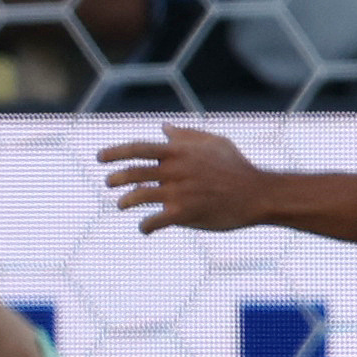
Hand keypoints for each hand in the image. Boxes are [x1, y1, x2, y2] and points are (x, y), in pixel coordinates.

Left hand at [99, 121, 265, 233]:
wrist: (256, 194)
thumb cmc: (236, 166)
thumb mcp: (213, 142)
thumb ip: (186, 135)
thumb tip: (164, 128)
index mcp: (178, 151)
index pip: (137, 148)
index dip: (115, 152)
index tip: (100, 158)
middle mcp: (173, 170)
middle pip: (133, 172)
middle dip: (116, 178)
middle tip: (108, 183)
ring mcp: (177, 192)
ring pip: (138, 196)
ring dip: (125, 201)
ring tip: (121, 205)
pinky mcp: (183, 214)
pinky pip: (154, 221)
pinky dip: (145, 226)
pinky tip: (145, 228)